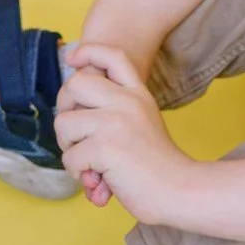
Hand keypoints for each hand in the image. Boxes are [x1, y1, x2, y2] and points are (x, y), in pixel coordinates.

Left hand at [54, 43, 196, 218]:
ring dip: (69, 148)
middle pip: (75, 84)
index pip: (113, 56)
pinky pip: (70, 157)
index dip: (88, 52)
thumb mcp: (141, 128)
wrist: (180, 192)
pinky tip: (97, 181)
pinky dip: (78, 173)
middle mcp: (126, 102)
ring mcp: (115, 122)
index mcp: (138, 95)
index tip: (73, 58)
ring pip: (64, 123)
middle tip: (75, 136)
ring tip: (88, 163)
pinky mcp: (105, 147)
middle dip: (65, 111)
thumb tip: (69, 124)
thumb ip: (113, 117)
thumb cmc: (158, 170)